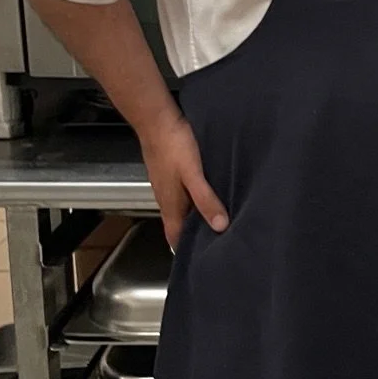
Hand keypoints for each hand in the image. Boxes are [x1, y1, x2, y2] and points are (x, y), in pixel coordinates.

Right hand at [139, 109, 228, 249]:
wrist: (156, 118)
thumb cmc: (173, 145)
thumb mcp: (194, 175)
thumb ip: (206, 200)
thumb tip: (221, 226)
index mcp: (170, 205)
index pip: (175, 237)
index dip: (187, 250)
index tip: (204, 260)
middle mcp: (166, 198)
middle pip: (180, 224)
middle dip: (196, 234)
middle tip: (219, 242)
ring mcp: (168, 185)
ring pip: (183, 208)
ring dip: (198, 215)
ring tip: (221, 219)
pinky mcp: (172, 172)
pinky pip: (185, 192)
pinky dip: (197, 198)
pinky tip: (212, 193)